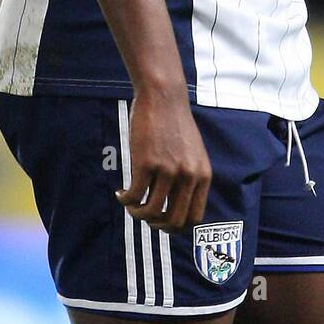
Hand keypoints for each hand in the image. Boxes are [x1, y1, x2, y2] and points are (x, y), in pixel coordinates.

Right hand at [115, 87, 211, 230]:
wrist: (163, 96)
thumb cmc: (175, 124)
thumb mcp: (193, 153)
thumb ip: (190, 178)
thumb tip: (176, 207)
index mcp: (202, 175)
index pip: (194, 218)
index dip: (176, 226)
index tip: (162, 221)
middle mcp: (188, 176)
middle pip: (173, 221)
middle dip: (156, 225)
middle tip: (144, 215)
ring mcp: (168, 170)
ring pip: (151, 211)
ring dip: (137, 213)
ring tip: (130, 204)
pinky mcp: (146, 163)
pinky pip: (134, 195)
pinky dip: (125, 200)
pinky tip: (121, 193)